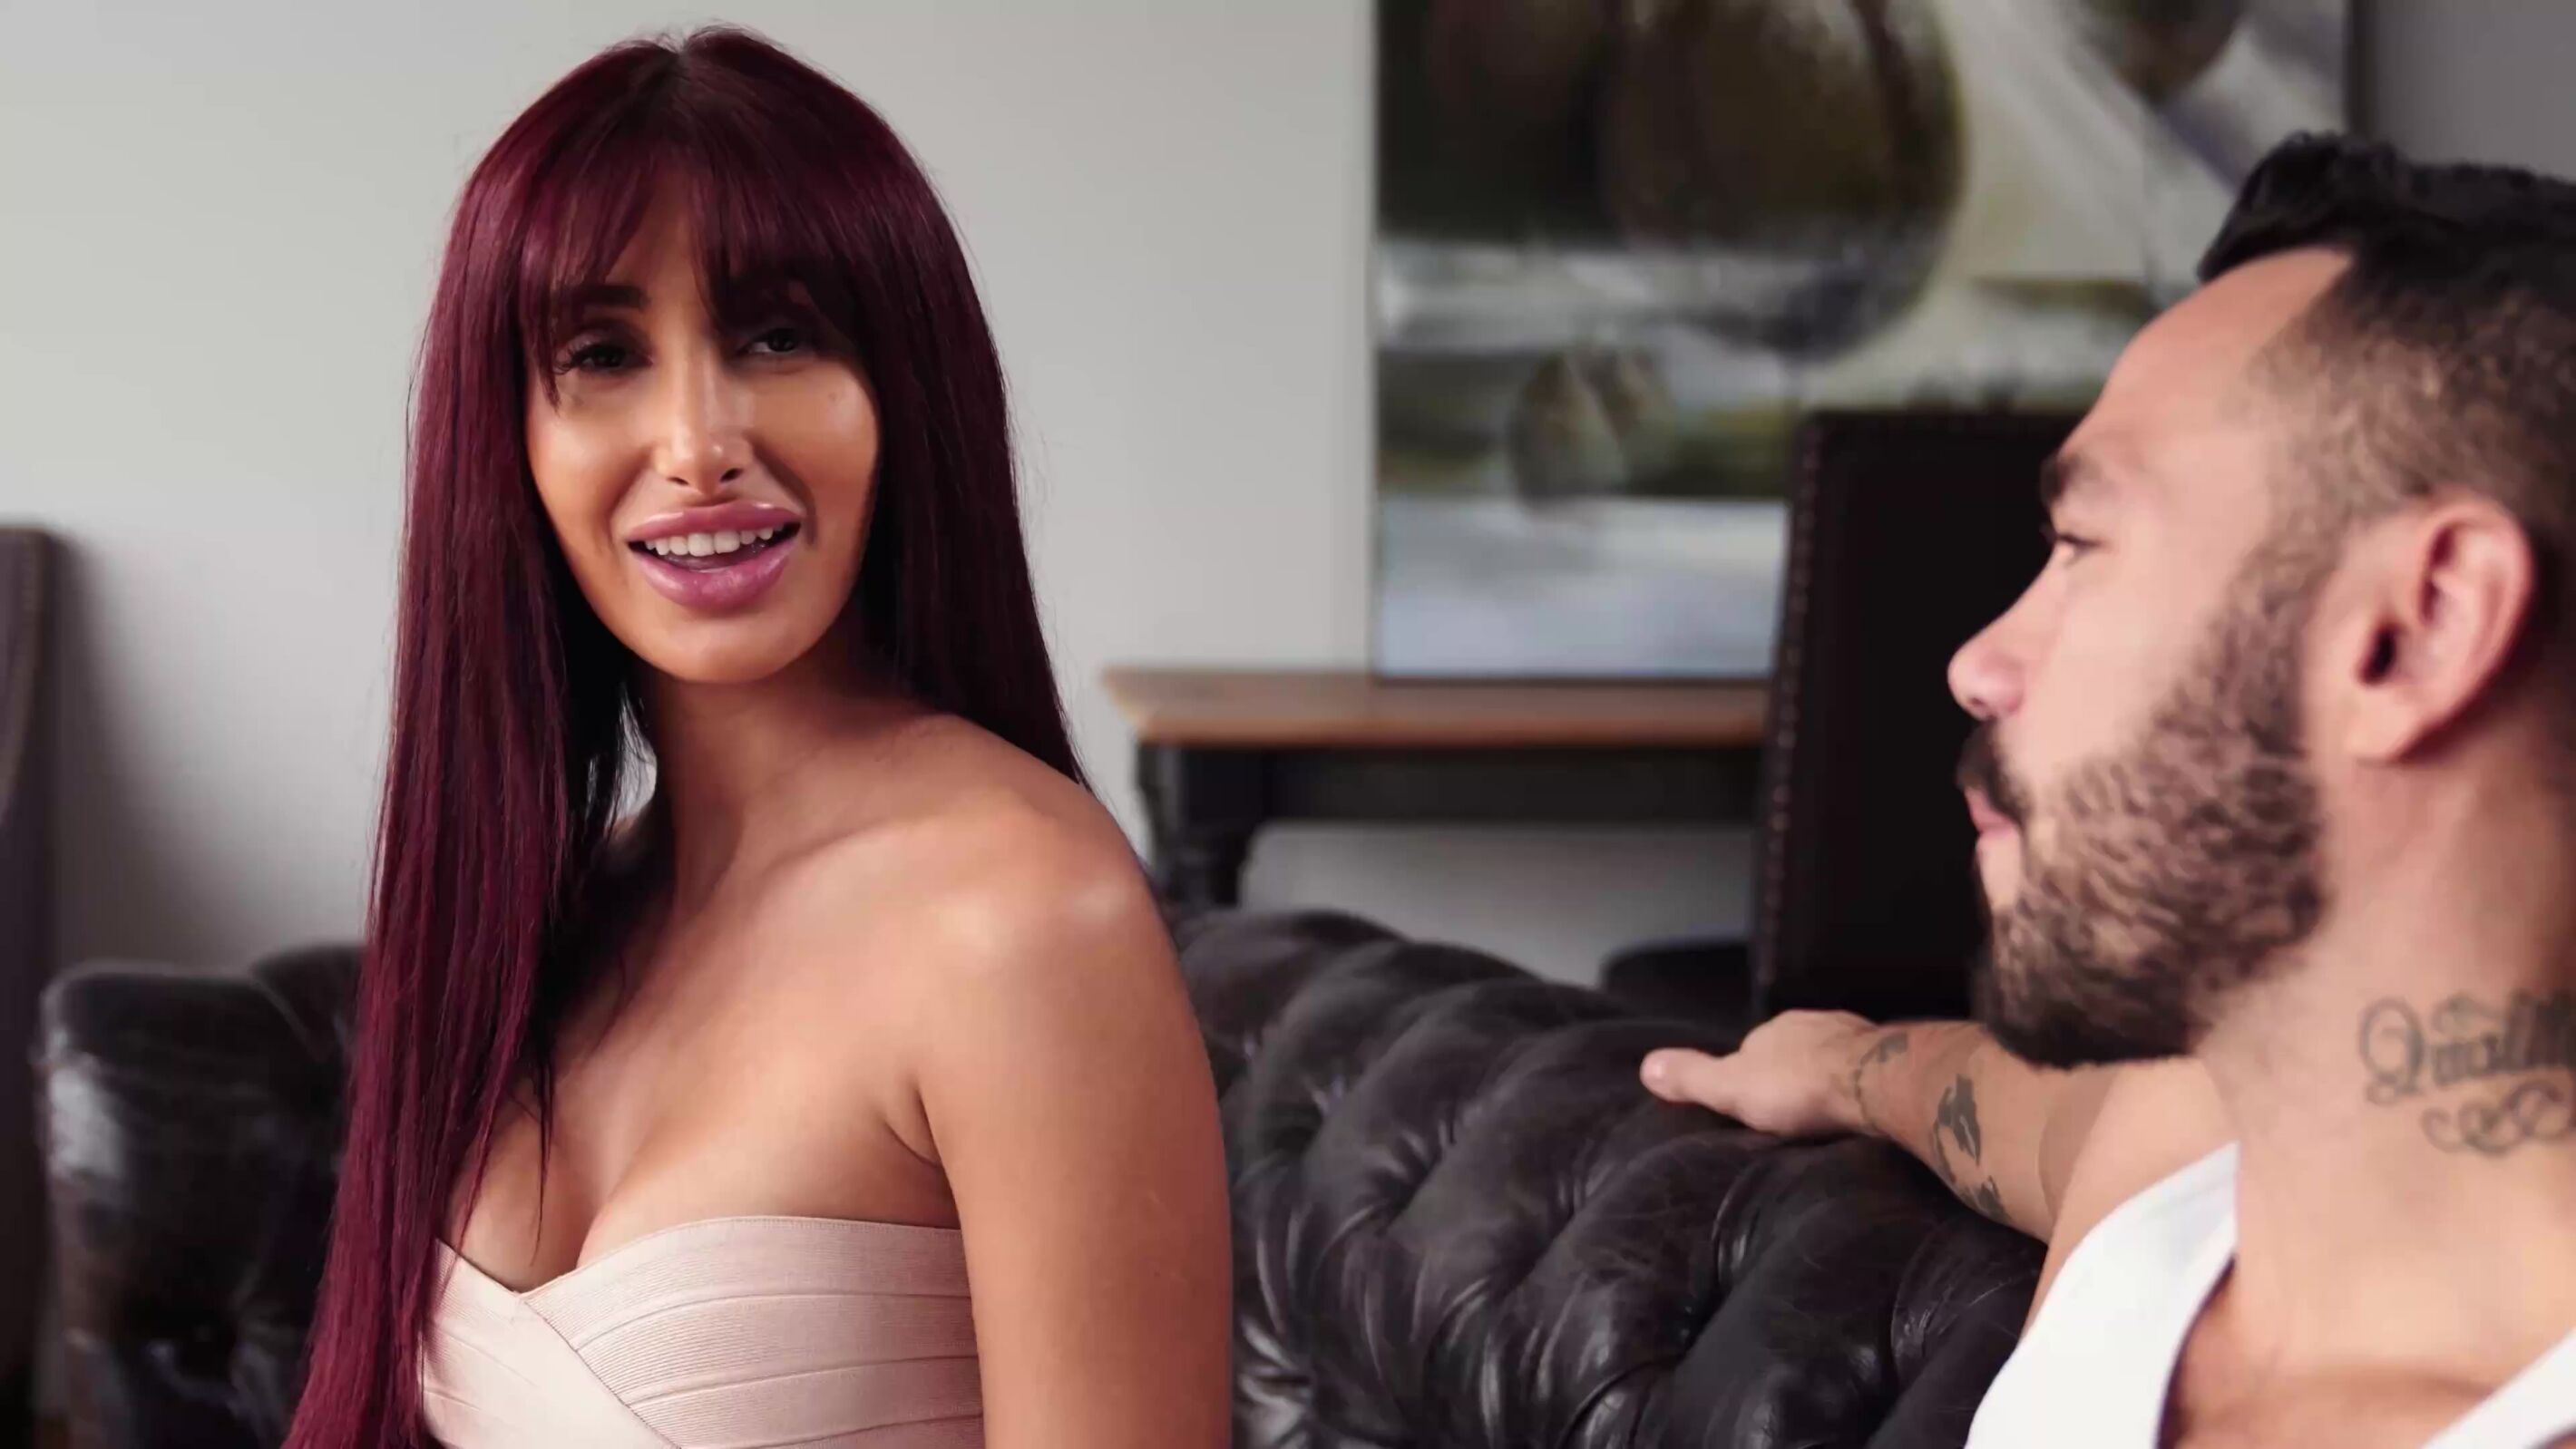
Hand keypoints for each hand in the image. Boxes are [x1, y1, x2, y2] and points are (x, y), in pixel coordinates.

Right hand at [1640, 1010, 1889, 1137]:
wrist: (1876, 1083)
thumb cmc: (1798, 1087)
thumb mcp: (1732, 1089)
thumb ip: (1693, 1078)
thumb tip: (1646, 1065)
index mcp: (1773, 1028)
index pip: (1753, 1049)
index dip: (1750, 1075)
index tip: (1754, 1104)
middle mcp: (1813, 1022)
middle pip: (1795, 1051)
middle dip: (1794, 1075)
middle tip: (1794, 1113)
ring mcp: (1855, 1035)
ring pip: (1833, 1058)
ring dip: (1829, 1078)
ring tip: (1829, 1113)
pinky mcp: (1891, 1054)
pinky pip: (1867, 1070)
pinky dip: (1861, 1085)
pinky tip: (1863, 1107)